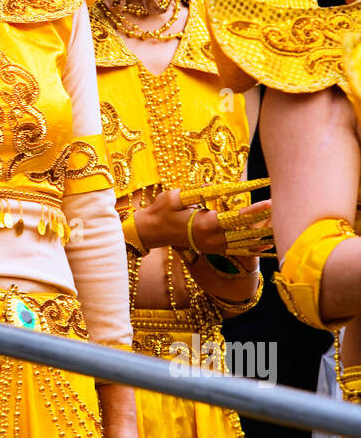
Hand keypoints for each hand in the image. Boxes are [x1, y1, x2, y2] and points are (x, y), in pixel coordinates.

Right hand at [137, 189, 271, 256]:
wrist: (153, 231)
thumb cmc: (162, 210)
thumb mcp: (175, 197)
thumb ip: (194, 193)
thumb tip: (210, 187)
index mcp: (205, 225)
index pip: (235, 218)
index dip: (254, 211)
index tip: (270, 202)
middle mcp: (213, 239)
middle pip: (246, 230)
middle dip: (266, 220)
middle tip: (284, 209)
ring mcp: (215, 246)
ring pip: (246, 241)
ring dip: (265, 234)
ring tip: (284, 225)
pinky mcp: (215, 249)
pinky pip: (239, 250)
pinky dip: (256, 247)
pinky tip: (270, 244)